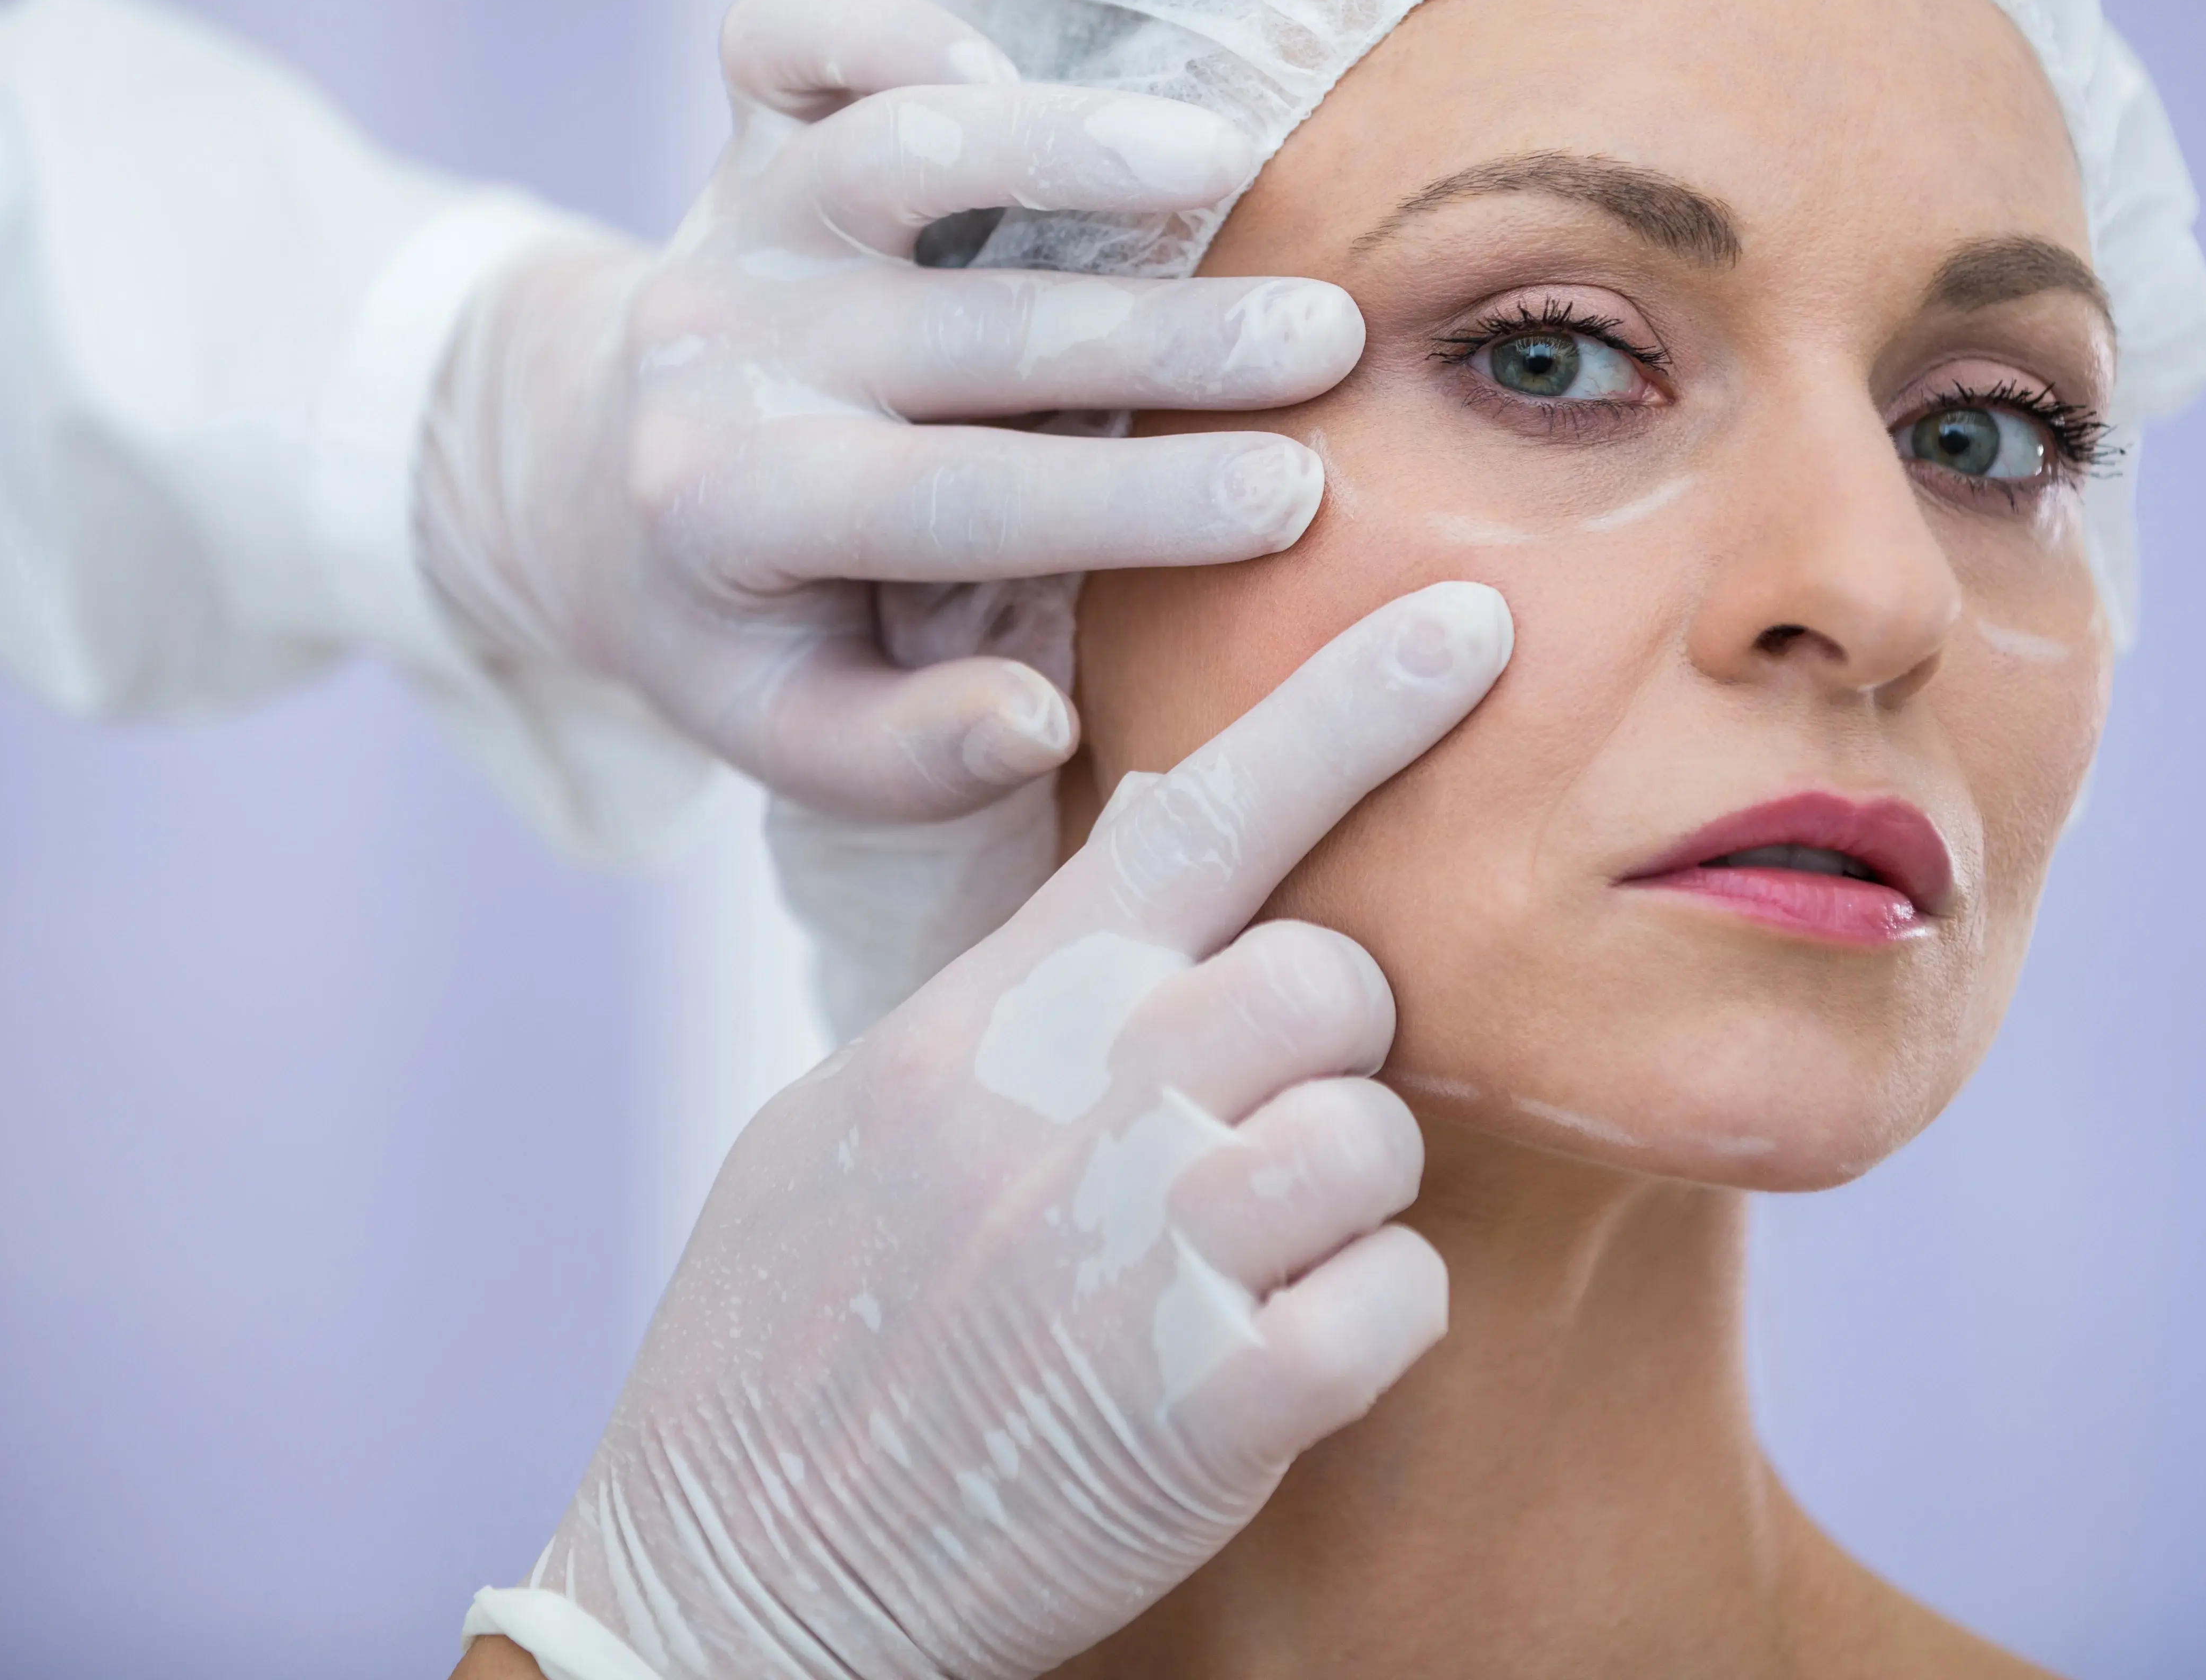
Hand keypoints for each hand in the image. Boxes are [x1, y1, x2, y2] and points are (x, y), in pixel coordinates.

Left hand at [415, 0, 1362, 819]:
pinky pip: (789, 36)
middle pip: (970, 332)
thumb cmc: (753, 627)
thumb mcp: (800, 734)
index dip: (1129, 501)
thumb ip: (912, 754)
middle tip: (1328, 340)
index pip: (959, 504)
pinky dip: (886, 22)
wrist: (601, 488)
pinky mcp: (746, 132)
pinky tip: (1010, 56)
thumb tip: (1041, 720)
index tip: (1287, 503)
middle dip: (1166, 336)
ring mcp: (741, 224)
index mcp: (742, 512)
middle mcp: (734, 352)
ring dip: (1071, 147)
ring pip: (898, 153)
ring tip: (1232, 159)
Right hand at [512, 582, 1513, 1678]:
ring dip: (1337, 1193)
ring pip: (1373, 1128)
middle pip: (1324, 972)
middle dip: (1315, 1041)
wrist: (737, 1580)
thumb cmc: (786, 1342)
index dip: (1347, 706)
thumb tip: (1129, 893)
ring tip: (1229, 1264)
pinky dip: (1361, 1326)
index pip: (1193, 814)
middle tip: (1232, 1128)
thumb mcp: (853, 1121)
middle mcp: (1078, 1103)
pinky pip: (1397, 1296)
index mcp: (991, 1019)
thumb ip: (1006, 1003)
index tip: (1468, 625)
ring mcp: (1149, 1251)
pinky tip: (1260, 1366)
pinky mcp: (1213, 1406)